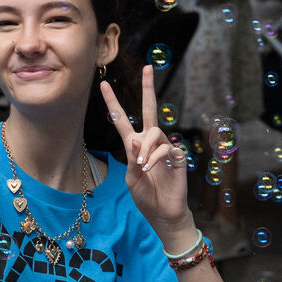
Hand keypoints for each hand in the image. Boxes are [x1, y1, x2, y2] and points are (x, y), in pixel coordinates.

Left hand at [99, 64, 189, 236]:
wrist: (164, 214)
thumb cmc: (146, 197)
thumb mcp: (132, 179)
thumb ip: (132, 159)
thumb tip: (137, 139)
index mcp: (135, 146)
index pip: (122, 120)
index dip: (113, 103)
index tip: (104, 84)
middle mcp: (150, 142)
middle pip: (149, 109)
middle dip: (148, 88)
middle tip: (147, 67)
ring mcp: (165, 147)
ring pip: (154, 132)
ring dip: (145, 148)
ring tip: (142, 165)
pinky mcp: (177, 156)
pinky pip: (165, 147)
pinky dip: (155, 157)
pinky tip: (150, 167)